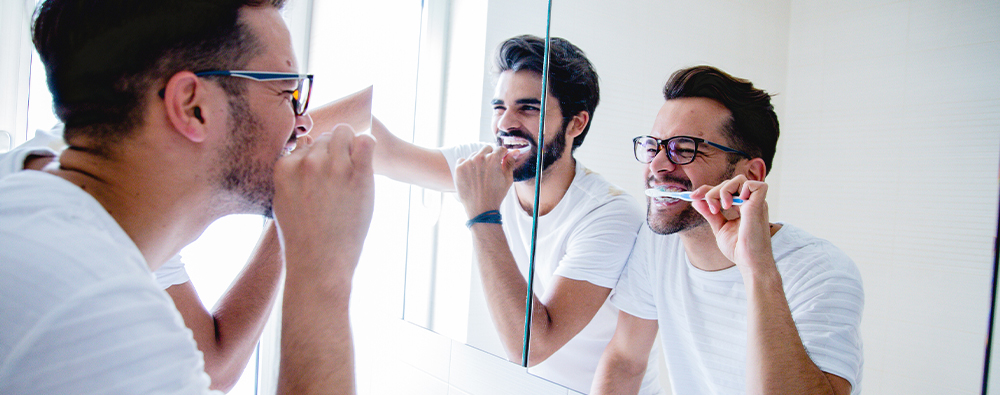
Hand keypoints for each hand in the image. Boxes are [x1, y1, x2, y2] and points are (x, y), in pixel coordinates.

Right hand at [271, 124, 375, 283]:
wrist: (320, 262)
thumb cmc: (302, 237)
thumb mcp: (283, 202)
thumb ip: (291, 173)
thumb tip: (302, 147)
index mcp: (285, 167)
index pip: (307, 143)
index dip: (319, 157)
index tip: (325, 176)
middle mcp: (308, 163)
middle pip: (327, 137)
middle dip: (335, 151)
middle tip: (341, 176)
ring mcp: (333, 167)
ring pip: (345, 133)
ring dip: (351, 147)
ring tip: (353, 172)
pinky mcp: (357, 175)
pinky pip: (366, 142)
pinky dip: (367, 146)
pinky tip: (365, 163)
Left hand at [454, 145, 513, 217]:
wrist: (481, 209)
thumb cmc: (496, 195)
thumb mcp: (507, 179)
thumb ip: (510, 163)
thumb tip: (515, 151)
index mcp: (493, 159)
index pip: (499, 149)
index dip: (502, 154)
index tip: (501, 159)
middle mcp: (479, 158)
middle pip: (486, 149)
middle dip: (490, 155)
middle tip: (490, 168)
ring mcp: (468, 162)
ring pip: (474, 155)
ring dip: (478, 161)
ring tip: (480, 175)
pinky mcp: (458, 168)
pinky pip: (462, 160)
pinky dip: (466, 165)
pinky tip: (470, 176)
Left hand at [689, 175, 773, 274]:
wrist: (748, 262)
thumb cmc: (738, 249)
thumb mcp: (719, 227)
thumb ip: (709, 213)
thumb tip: (696, 200)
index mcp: (742, 206)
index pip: (724, 189)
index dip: (707, 189)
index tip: (693, 196)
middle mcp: (750, 202)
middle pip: (729, 183)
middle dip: (713, 192)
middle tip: (711, 209)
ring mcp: (756, 203)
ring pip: (739, 180)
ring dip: (724, 190)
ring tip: (721, 208)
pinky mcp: (760, 206)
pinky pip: (757, 185)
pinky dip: (743, 189)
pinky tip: (734, 204)